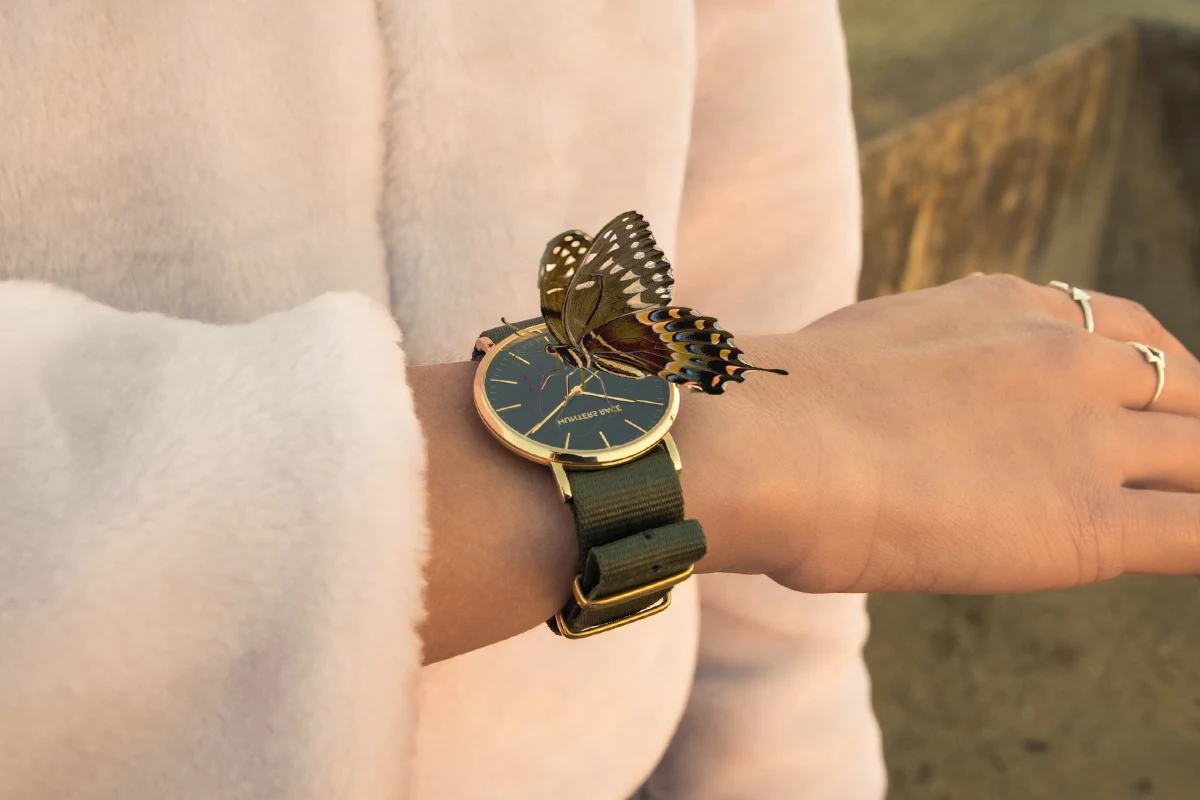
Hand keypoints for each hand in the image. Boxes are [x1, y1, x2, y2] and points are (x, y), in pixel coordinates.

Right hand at [681, 274, 1199, 594]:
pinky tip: (1198, 550)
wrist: (763, 444)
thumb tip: (893, 409)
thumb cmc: (772, 409)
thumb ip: (914, 369)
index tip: (1148, 411)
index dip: (1152, 374)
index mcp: (1007, 307)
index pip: (1123, 330)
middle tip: (1181, 468)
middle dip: (1193, 426)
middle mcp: (1064, 357)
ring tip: (1190, 506)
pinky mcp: (1087, 523)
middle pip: (1184, 389)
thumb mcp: (862, 349)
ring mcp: (1084, 438)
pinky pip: (1199, 530)